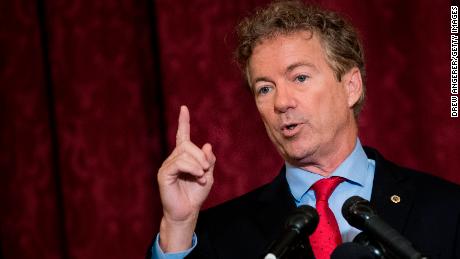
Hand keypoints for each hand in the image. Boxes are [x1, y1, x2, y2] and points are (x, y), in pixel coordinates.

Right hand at [157, 105, 215, 251]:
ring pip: (184, 153)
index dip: (183, 121)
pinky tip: (198, 176)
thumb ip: (208, 160)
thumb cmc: (196, 194)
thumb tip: (207, 145)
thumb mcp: (208, 175)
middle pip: (187, 144)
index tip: (184, 108)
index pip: (182, 135)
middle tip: (206, 170)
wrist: (187, 211)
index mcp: (183, 157)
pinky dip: (191, 168)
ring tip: (202, 176)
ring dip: (198, 164)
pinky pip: (179, 163)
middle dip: (200, 155)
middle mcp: (173, 159)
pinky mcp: (164, 174)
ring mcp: (167, 166)